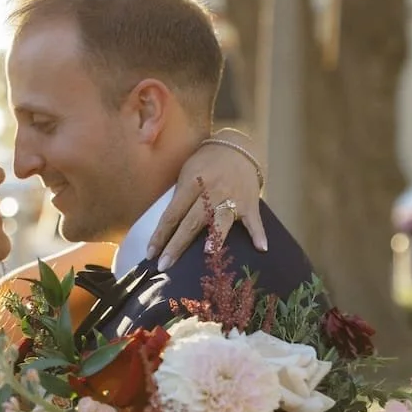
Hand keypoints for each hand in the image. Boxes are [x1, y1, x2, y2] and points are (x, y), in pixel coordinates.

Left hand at [146, 134, 266, 269]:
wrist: (238, 146)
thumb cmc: (206, 162)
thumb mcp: (186, 171)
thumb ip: (179, 196)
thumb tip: (168, 225)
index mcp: (192, 183)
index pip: (172, 214)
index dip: (160, 235)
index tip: (150, 254)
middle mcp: (211, 192)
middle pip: (192, 222)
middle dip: (177, 245)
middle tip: (164, 265)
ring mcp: (232, 197)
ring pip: (221, 220)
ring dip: (216, 236)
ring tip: (210, 253)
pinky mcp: (250, 203)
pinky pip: (254, 221)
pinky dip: (258, 234)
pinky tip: (261, 248)